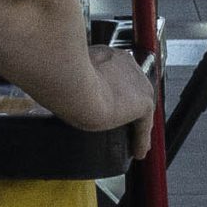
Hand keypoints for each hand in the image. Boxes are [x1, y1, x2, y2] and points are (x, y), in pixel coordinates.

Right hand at [61, 46, 155, 161]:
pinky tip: (138, 151)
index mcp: (110, 55)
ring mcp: (138, 83)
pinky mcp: (143, 102)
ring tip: (131, 139)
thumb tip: (62, 83)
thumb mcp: (70, 70)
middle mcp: (128, 65)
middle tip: (120, 124)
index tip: (110, 102)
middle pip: (132, 89)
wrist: (74, 84)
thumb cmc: (65, 75)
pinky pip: (144, 125)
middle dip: (128, 106)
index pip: (118, 74)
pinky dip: (141, 139)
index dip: (115, 90)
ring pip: (140, 107)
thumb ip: (76, 74)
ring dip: (136, 123)